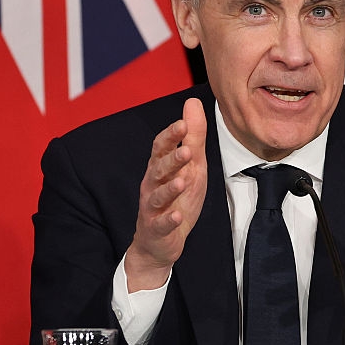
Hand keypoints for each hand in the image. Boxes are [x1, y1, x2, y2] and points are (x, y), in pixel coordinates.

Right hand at [124, 98, 206, 290]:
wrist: (160, 241)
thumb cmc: (177, 198)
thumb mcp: (191, 166)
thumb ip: (193, 137)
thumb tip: (192, 102)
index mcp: (160, 167)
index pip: (161, 147)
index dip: (171, 136)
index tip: (183, 124)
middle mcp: (152, 184)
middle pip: (158, 169)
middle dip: (171, 160)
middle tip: (187, 152)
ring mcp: (152, 207)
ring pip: (157, 195)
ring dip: (169, 189)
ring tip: (181, 182)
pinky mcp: (156, 228)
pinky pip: (161, 223)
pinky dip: (169, 219)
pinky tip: (178, 216)